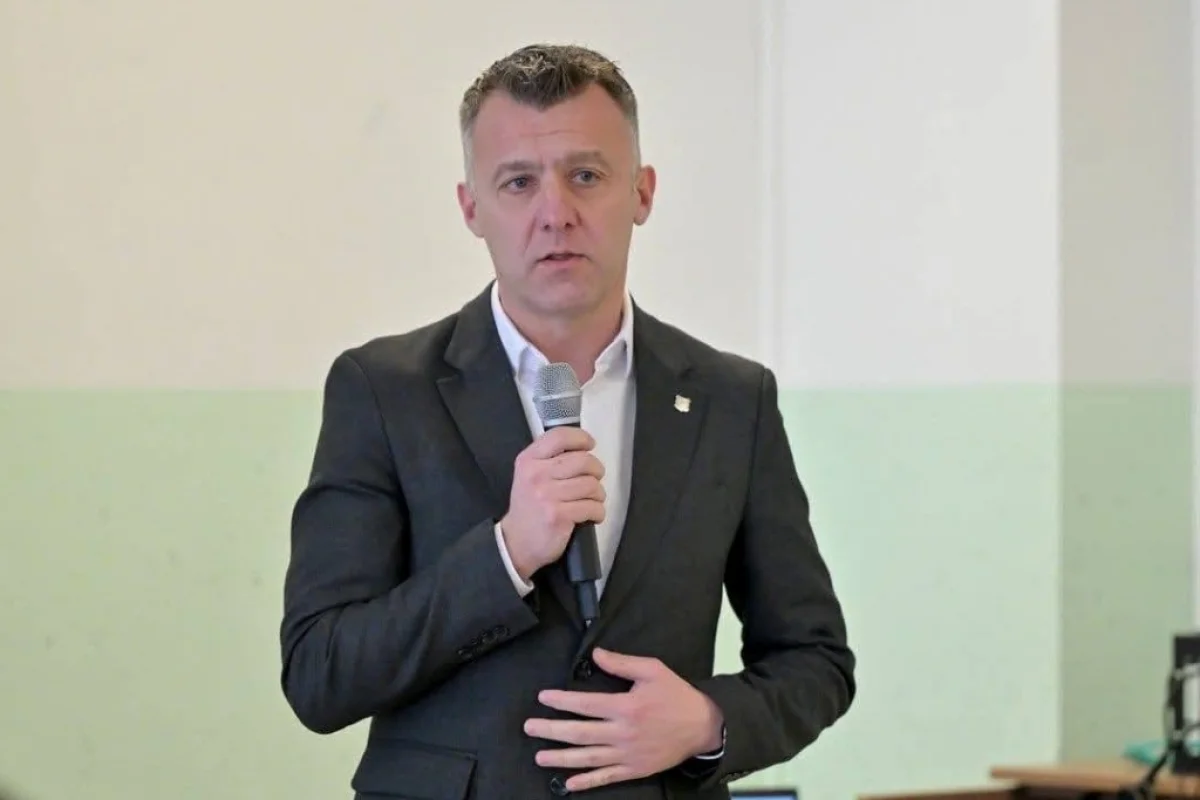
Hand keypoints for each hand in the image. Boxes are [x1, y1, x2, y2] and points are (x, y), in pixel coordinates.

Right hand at [500, 427, 605, 580]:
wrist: (516, 543)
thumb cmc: (528, 508)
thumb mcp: (528, 475)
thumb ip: (549, 459)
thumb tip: (582, 448)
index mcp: (528, 460)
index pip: (559, 436)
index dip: (581, 438)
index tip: (589, 445)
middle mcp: (536, 475)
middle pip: (583, 460)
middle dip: (596, 470)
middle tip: (594, 479)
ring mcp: (547, 495)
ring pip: (591, 484)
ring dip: (598, 494)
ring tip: (592, 500)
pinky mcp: (558, 515)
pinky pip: (592, 507)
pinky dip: (598, 512)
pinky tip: (592, 515)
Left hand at [524, 648, 723, 791]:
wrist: (703, 726)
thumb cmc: (676, 695)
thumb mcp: (653, 670)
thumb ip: (622, 663)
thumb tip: (596, 655)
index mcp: (625, 707)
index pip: (585, 704)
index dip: (561, 701)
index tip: (543, 698)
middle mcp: (622, 733)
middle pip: (579, 733)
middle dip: (551, 730)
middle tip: (529, 727)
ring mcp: (627, 754)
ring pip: (588, 758)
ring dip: (561, 758)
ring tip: (540, 756)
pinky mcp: (634, 769)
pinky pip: (606, 777)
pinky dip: (586, 782)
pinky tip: (568, 785)